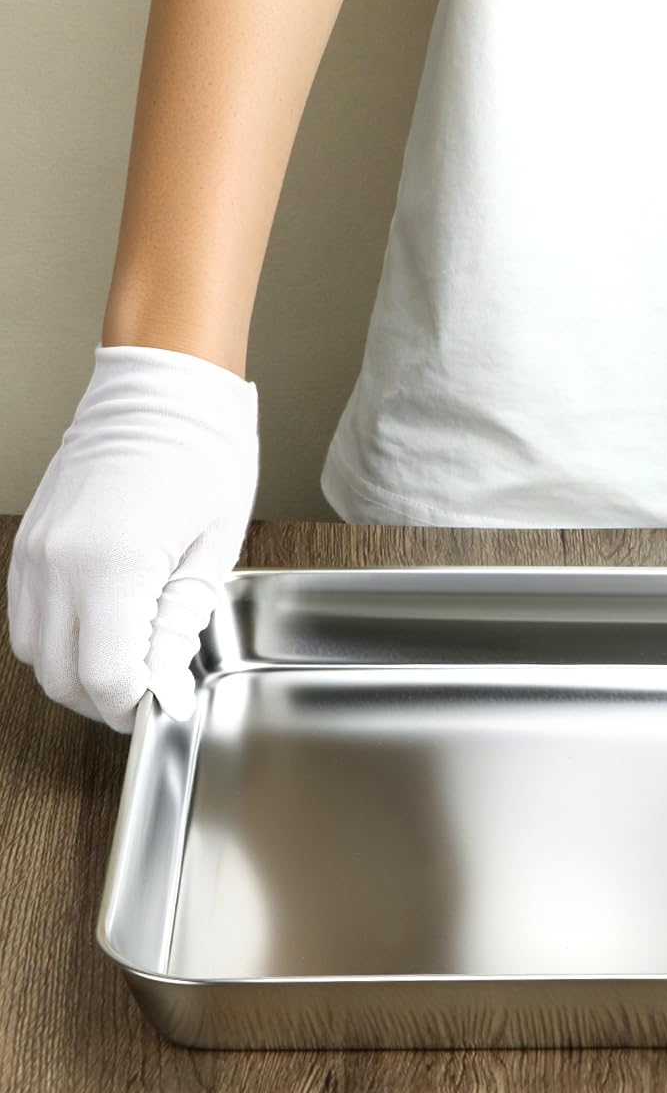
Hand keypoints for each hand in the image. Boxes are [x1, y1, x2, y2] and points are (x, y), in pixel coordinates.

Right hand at [6, 344, 258, 731]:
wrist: (165, 387)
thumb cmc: (204, 453)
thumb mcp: (213, 549)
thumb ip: (180, 623)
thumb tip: (166, 680)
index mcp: (112, 566)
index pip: (105, 677)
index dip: (137, 705)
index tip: (167, 703)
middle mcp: (58, 562)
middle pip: (61, 676)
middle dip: (108, 699)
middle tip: (153, 691)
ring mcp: (35, 551)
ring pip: (34, 652)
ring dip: (78, 672)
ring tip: (131, 660)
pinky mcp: (29, 541)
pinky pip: (26, 615)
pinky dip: (58, 637)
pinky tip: (103, 628)